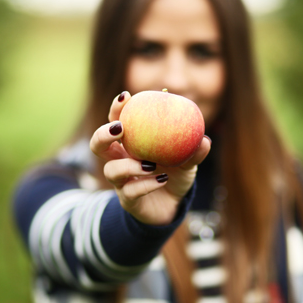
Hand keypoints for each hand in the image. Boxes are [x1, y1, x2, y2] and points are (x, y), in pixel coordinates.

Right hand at [90, 91, 210, 225]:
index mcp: (130, 144)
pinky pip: (130, 192)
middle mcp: (120, 160)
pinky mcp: (127, 200)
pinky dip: (145, 184)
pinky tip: (162, 179)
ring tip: (150, 164)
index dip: (117, 108)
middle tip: (120, 128)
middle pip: (97, 145)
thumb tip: (204, 140)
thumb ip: (194, 152)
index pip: (116, 121)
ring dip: (129, 165)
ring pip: (111, 170)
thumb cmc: (175, 176)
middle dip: (103, 134)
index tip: (126, 96)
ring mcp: (121, 181)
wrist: (173, 206)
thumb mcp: (188, 162)